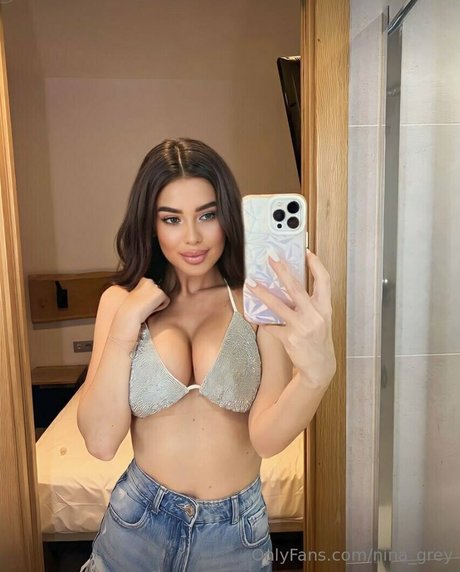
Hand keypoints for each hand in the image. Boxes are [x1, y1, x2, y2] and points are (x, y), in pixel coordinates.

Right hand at [116, 277, 169, 323]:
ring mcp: (156, 286)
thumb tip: (152, 296)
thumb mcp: (135, 295)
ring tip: (146, 307)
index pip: (152, 289)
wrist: (129, 313)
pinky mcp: (161, 293)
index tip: (140, 302)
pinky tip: (150, 308)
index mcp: (142, 279)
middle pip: (157, 292)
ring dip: (156, 303)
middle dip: (153, 299)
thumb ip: (144, 292)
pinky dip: (160, 307)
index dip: (147, 298)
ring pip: (162, 297)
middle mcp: (149, 280)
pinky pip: (166, 301)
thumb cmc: (130, 308)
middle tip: (143, 305)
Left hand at [245, 249, 335, 387]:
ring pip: (278, 305)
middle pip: (296, 287)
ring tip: (251, 282)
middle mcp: (315, 315)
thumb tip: (288, 285)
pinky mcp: (289, 338)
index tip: (306, 252)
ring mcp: (302, 326)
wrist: (320, 366)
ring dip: (262, 292)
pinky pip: (272, 325)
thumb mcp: (320, 319)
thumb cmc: (318, 339)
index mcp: (325, 308)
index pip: (324, 280)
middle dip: (282, 269)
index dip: (316, 264)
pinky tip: (258, 317)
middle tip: (271, 257)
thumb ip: (310, 303)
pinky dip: (264, 321)